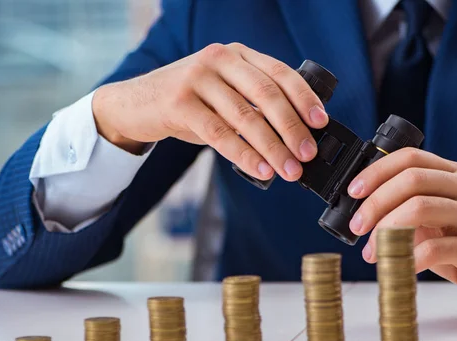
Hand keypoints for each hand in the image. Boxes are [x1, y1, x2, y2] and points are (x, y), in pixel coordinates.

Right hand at [92, 43, 328, 181]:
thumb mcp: (222, 93)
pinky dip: (244, 155)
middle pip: (266, 94)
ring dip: (272, 147)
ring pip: (245, 116)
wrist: (135, 103)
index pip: (279, 73)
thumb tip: (293, 138)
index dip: (304, 98)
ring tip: (289, 170)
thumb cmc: (187, 103)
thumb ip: (252, 104)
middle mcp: (219, 59)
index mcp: (236, 54)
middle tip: (307, 154)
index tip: (321, 123)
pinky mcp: (179, 102)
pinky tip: (260, 170)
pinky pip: (219, 134)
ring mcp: (197, 78)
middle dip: (292, 127)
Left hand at [346, 148, 456, 314]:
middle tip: (357, 226)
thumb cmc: (455, 239)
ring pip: (420, 208)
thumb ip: (399, 205)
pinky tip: (398, 265)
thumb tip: (357, 212)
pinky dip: (408, 257)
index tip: (353, 191)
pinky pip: (434, 247)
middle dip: (376, 203)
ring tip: (371, 251)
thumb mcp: (427, 216)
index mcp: (450, 173)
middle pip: (412, 180)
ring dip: (386, 231)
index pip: (410, 158)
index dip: (376, 171)